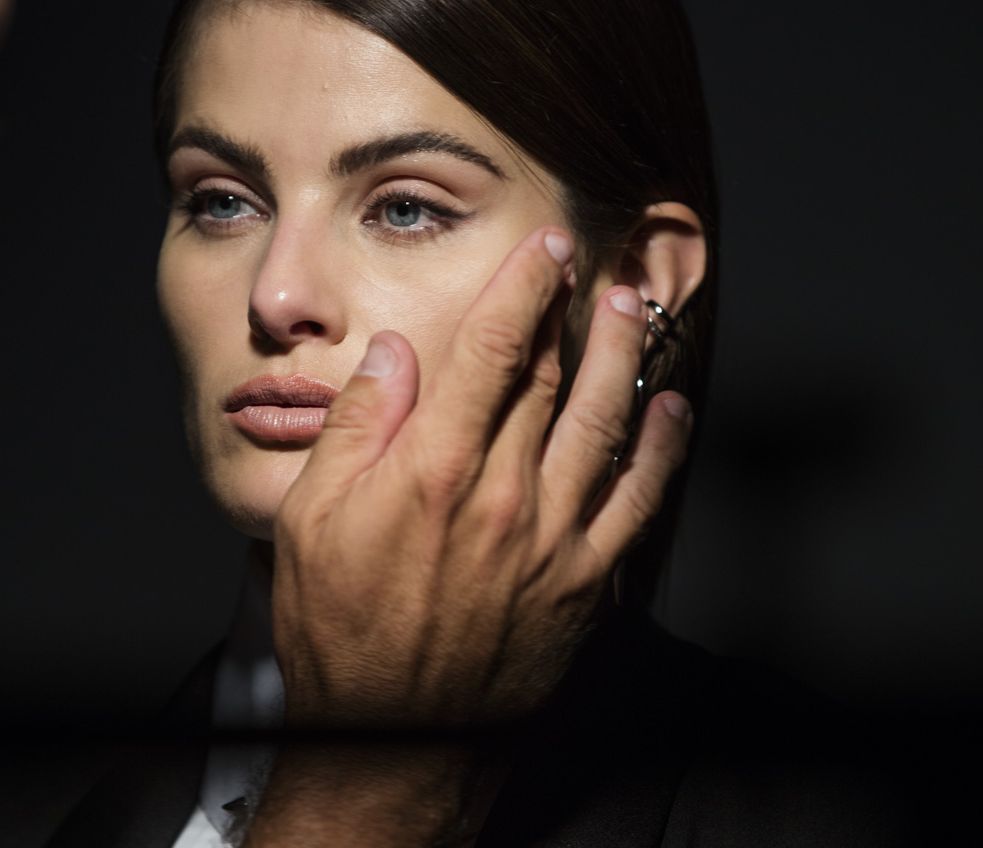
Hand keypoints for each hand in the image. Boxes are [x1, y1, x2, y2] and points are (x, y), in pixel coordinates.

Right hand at [246, 226, 693, 844]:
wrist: (391, 737)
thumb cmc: (341, 629)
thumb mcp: (310, 519)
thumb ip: (357, 427)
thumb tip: (394, 352)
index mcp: (435, 468)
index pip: (492, 349)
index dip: (524, 286)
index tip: (546, 246)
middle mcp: (505, 494)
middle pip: (551, 376)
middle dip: (574, 307)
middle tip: (594, 260)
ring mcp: (553, 539)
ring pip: (605, 423)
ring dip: (626, 357)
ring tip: (635, 307)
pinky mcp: (584, 584)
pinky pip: (638, 503)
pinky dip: (662, 451)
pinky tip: (672, 410)